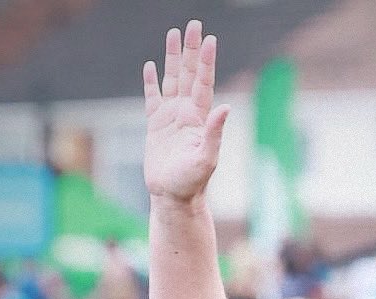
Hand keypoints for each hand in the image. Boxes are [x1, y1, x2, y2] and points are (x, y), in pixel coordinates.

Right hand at [143, 19, 228, 202]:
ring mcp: (170, 118)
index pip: (203, 83)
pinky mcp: (155, 127)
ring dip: (172, 58)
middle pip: (188, 74)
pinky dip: (151, 82)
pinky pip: (152, 98)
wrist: (173, 197)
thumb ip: (214, 133)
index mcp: (199, 118)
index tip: (209, 39)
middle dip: (191, 50)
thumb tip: (225, 108)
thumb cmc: (192, 182)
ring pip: (171, 80)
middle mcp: (186, 114)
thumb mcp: (206, 158)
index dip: (206, 61)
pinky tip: (150, 66)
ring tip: (173, 34)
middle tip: (193, 25)